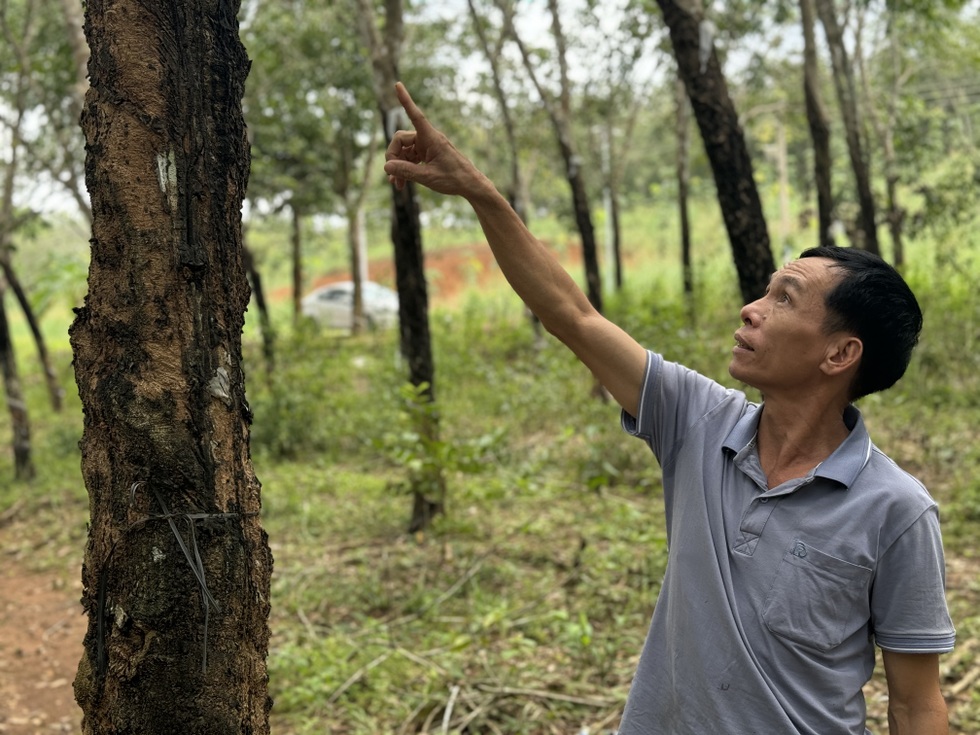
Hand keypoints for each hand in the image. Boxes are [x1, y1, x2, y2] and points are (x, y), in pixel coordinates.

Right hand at [383, 83, 488, 198]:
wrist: (470, 185)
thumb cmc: (454, 179)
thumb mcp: (428, 177)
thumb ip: (406, 171)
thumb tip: (386, 166)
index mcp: (431, 138)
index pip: (415, 115)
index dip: (405, 100)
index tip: (398, 84)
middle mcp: (428, 138)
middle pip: (400, 139)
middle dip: (394, 156)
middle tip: (392, 175)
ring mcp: (427, 146)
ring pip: (404, 150)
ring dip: (398, 166)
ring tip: (397, 183)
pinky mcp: (428, 154)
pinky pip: (411, 158)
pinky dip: (405, 168)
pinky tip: (401, 183)